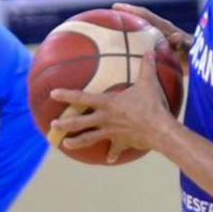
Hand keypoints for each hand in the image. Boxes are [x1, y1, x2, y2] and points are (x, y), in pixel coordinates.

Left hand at [51, 52, 173, 162]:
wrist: (159, 129)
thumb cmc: (151, 105)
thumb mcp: (148, 83)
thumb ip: (146, 67)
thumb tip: (150, 51)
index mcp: (108, 103)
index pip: (82, 97)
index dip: (66, 95)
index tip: (53, 93)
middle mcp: (105, 119)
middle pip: (80, 122)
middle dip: (65, 124)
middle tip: (53, 124)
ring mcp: (111, 132)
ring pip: (90, 139)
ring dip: (77, 142)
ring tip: (65, 144)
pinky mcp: (121, 142)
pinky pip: (114, 150)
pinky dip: (111, 154)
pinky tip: (108, 159)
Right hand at [113, 2, 192, 73]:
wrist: (204, 63)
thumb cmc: (198, 57)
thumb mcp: (189, 49)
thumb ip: (182, 43)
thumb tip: (175, 37)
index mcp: (165, 28)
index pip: (145, 15)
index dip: (131, 10)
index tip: (115, 6)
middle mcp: (161, 31)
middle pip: (139, 21)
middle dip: (125, 17)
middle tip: (107, 16)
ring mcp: (160, 39)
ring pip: (140, 33)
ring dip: (127, 31)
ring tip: (110, 34)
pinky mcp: (161, 48)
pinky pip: (143, 46)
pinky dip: (133, 47)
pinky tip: (122, 56)